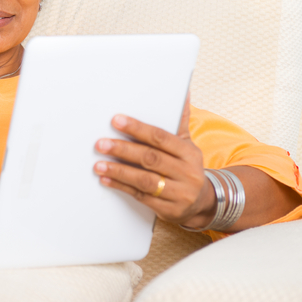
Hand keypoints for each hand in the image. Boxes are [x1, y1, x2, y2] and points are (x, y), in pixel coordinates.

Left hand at [92, 96, 214, 228]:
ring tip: (98, 164)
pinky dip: (121, 186)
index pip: (160, 138)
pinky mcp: (169, 210)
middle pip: (150, 158)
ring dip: (119, 171)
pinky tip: (106, 179)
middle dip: (123, 150)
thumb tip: (182, 91)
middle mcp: (187, 173)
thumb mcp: (186, 144)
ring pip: (144, 180)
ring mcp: (179, 194)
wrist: (203, 201)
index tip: (116, 120)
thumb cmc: (186, 166)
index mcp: (189, 152)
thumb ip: (178, 120)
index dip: (137, 128)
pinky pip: (141, 196)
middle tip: (101, 143)